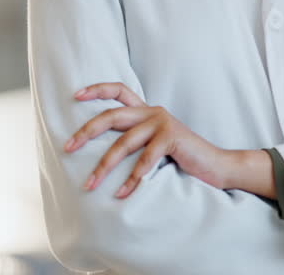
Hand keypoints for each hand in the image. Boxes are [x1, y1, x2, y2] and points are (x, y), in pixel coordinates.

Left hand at [64, 82, 235, 198]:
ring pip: (124, 143)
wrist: (216, 166)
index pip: (120, 90)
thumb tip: (100, 151)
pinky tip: (121, 194)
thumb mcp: (154, 144)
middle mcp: (153, 112)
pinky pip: (144, 160)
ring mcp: (163, 123)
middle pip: (112, 116)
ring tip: (90, 184)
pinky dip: (131, 180)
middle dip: (86, 132)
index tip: (75, 96)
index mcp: (147, 110)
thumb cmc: (182, 159)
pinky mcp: (172, 138)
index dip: (97, 89)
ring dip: (104, 166)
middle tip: (67, 147)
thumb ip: (135, 140)